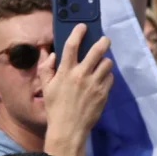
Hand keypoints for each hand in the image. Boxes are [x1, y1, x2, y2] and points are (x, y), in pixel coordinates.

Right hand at [40, 25, 113, 155]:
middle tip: (104, 40)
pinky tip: (101, 80)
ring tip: (101, 64)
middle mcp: (81, 74)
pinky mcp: (104, 93)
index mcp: (65, 71)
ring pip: (107, 63)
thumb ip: (46, 69)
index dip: (78, 32)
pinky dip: (107, 76)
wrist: (68, 129)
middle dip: (103, 42)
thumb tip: (52, 55)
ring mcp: (95, 84)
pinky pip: (110, 78)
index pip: (72, 45)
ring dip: (104, 61)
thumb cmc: (55, 108)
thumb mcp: (46, 88)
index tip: (82, 26)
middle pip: (97, 50)